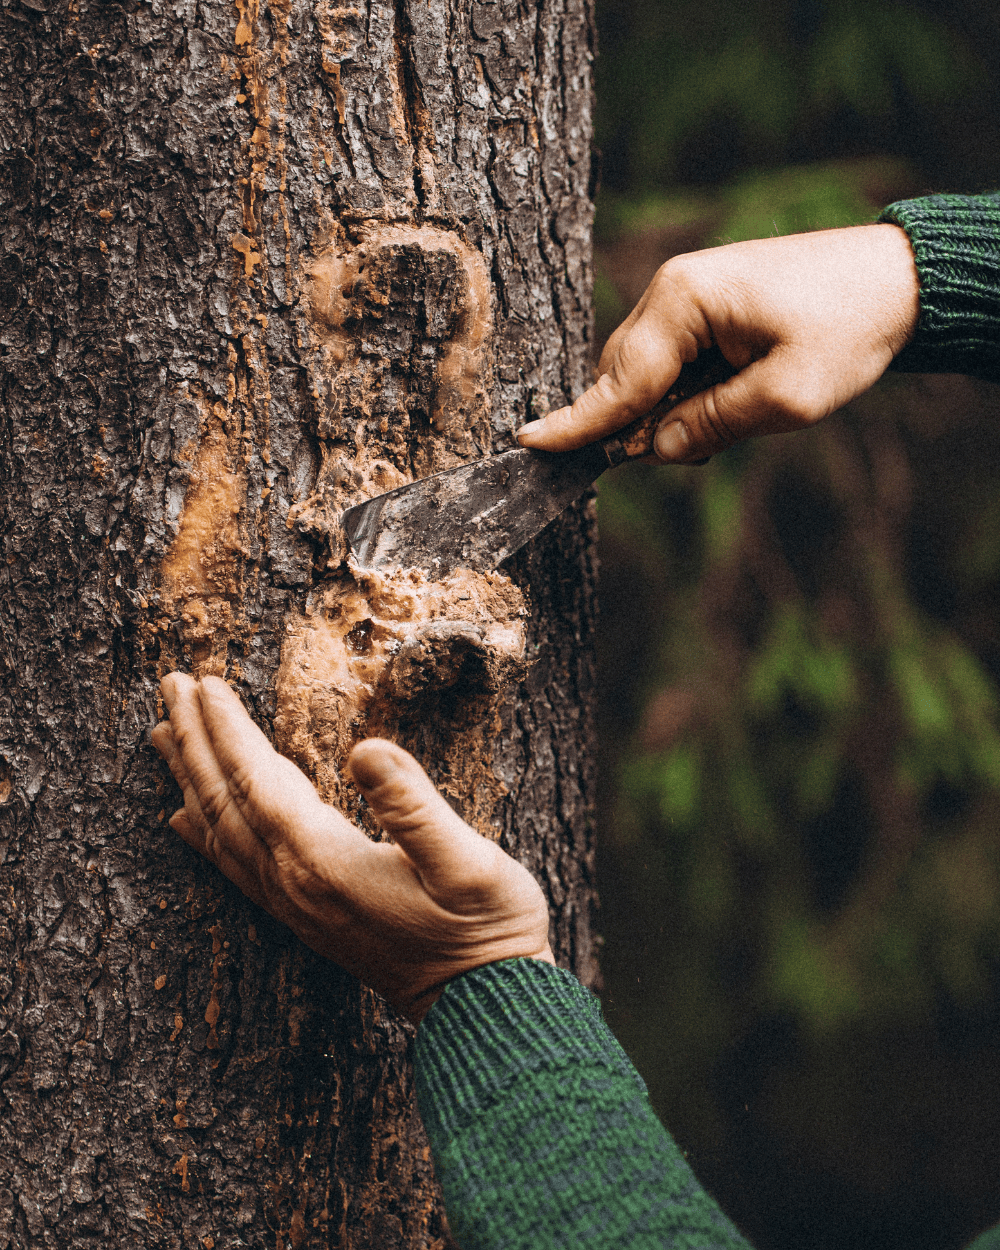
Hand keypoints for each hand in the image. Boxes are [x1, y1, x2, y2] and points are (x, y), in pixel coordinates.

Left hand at [151, 673, 553, 1023]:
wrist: (482, 1006)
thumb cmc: (486, 928)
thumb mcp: (469, 863)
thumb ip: (414, 807)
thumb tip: (366, 749)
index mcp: (326, 863)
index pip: (258, 782)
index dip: (229, 730)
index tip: (205, 682)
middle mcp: (295, 884)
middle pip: (225, 801)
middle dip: (195, 740)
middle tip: (169, 686)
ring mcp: (295, 904)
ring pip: (222, 832)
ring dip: (191, 778)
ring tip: (162, 735)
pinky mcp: (304, 916)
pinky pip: (234, 868)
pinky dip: (203, 834)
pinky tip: (184, 819)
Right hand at [517, 223, 919, 462]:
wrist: (898, 278)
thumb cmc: (848, 327)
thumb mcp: (786, 397)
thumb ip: (711, 426)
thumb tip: (655, 449)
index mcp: (683, 299)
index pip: (619, 380)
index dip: (578, 423)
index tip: (528, 445)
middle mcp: (673, 289)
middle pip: (625, 378)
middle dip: (644, 424)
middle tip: (702, 444)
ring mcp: (687, 294)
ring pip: (648, 373)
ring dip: (675, 410)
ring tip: (744, 410)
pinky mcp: (705, 305)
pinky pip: (674, 362)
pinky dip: (691, 392)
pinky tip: (737, 396)